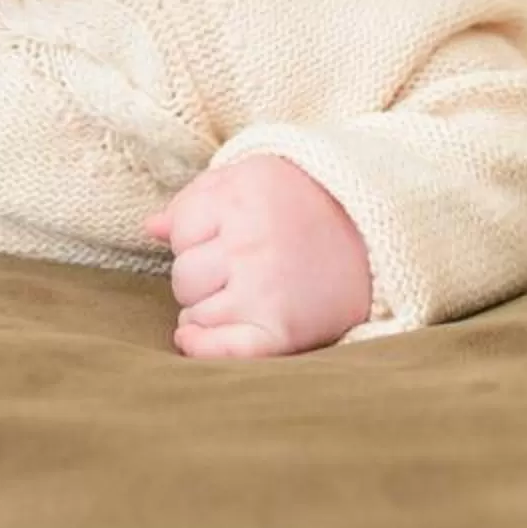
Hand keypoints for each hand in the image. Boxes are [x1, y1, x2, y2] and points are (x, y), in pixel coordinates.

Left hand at [145, 156, 373, 359]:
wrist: (376, 234)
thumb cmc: (303, 204)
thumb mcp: (252, 178)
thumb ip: (198, 198)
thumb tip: (150, 227)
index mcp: (242, 196)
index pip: (179, 230)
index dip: (194, 237)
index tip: (223, 237)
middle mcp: (251, 241)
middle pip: (183, 276)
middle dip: (200, 276)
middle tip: (235, 270)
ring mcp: (266, 288)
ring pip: (195, 313)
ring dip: (207, 309)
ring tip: (241, 294)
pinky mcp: (282, 329)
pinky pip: (222, 349)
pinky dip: (202, 348)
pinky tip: (193, 337)